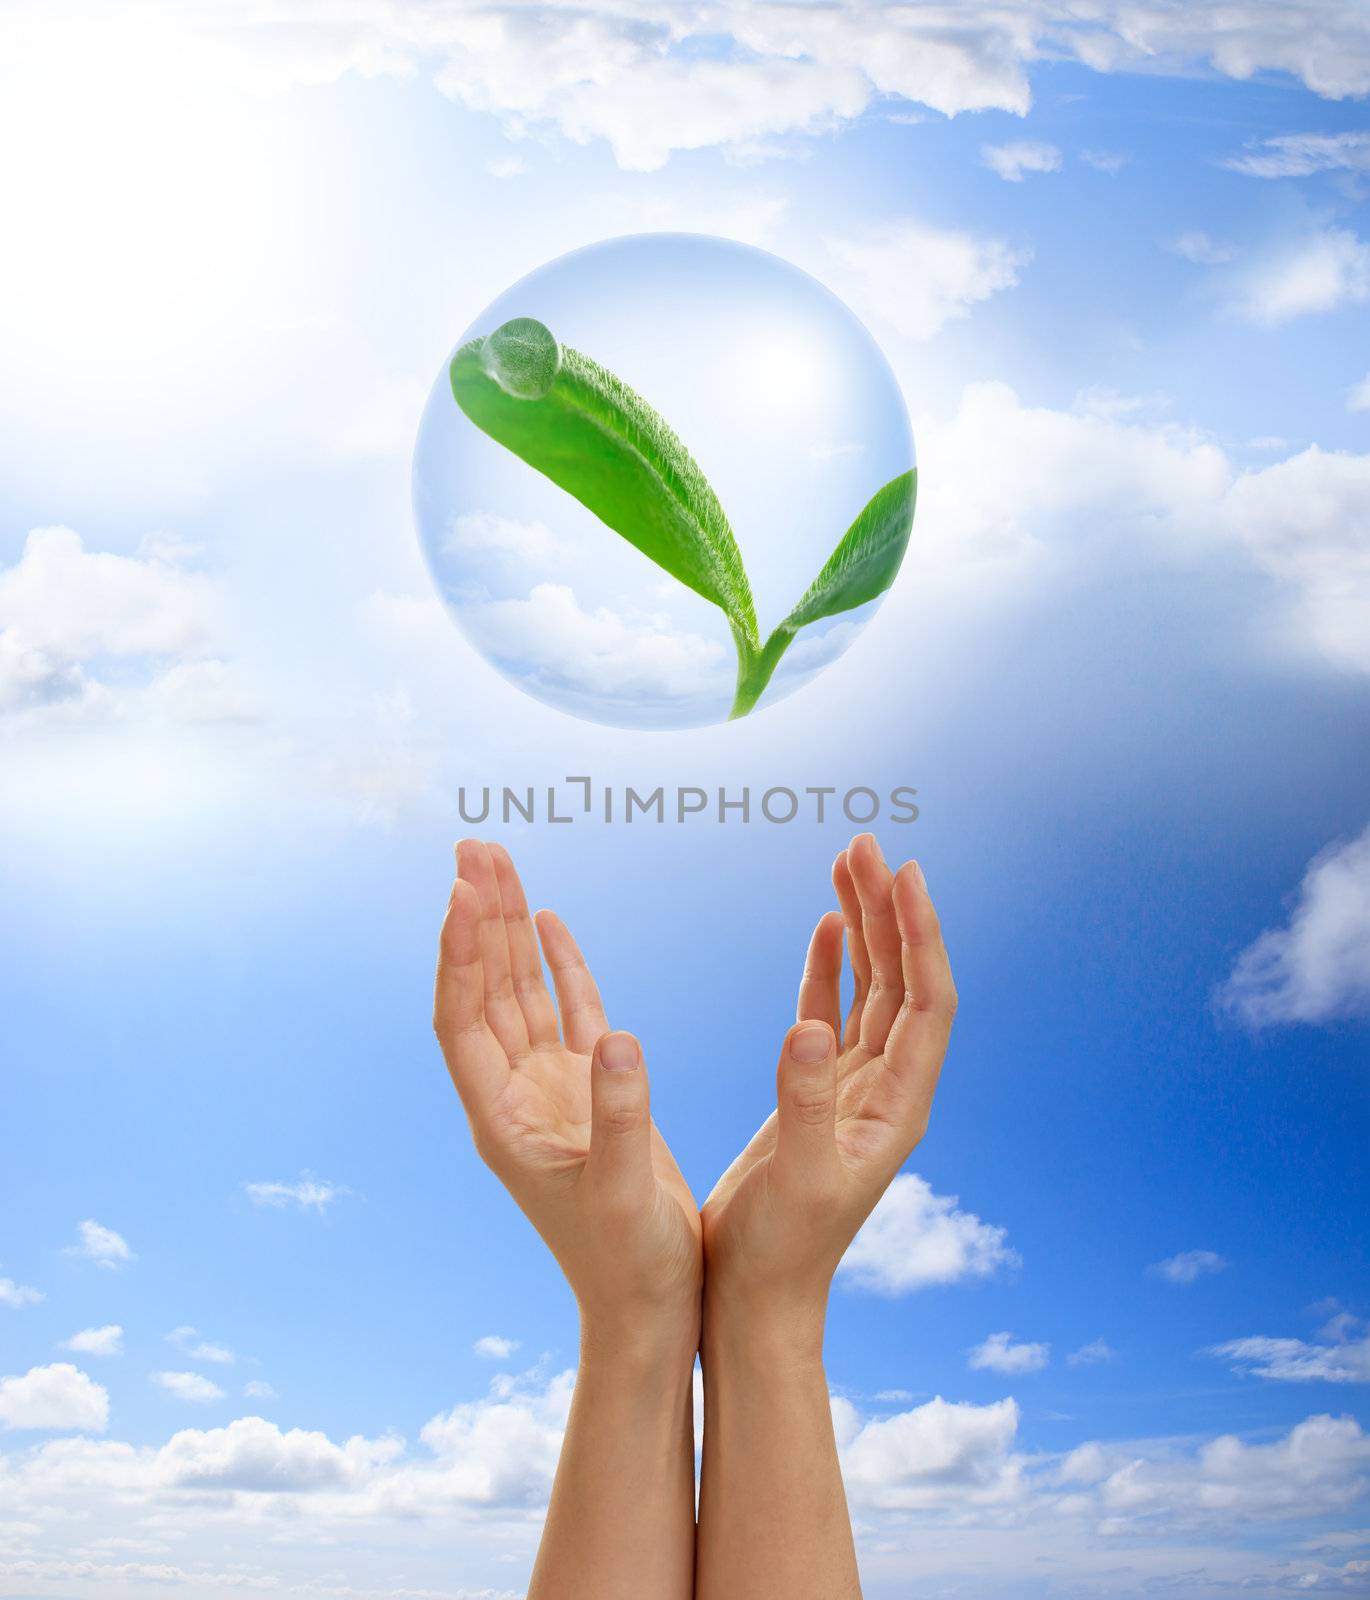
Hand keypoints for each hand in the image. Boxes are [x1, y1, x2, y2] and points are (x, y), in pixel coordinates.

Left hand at [433, 840, 701, 1357]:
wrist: (652, 1309)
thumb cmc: (635, 1266)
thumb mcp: (626, 1193)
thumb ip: (621, 1115)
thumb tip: (618, 1034)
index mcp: (502, 1121)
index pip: (463, 1021)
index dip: (460, 957)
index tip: (460, 894)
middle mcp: (514, 1097)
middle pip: (483, 990)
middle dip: (477, 918)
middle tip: (473, 847)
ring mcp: (549, 1091)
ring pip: (519, 992)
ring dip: (509, 929)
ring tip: (498, 861)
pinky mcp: (589, 1091)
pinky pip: (565, 1011)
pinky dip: (558, 965)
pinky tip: (551, 921)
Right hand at [701, 833, 956, 1348]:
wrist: (756, 1299)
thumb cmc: (779, 1251)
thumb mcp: (792, 1176)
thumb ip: (802, 1101)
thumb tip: (811, 1026)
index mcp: (898, 1108)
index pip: (927, 1003)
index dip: (921, 937)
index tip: (904, 873)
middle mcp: (888, 1090)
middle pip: (904, 981)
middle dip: (891, 911)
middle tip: (866, 844)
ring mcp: (855, 1088)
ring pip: (872, 989)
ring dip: (866, 926)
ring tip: (848, 862)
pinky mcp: (819, 1092)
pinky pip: (835, 1012)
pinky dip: (833, 965)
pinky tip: (827, 925)